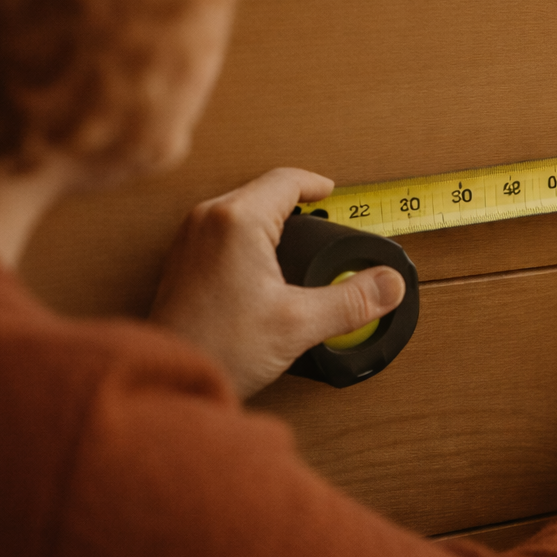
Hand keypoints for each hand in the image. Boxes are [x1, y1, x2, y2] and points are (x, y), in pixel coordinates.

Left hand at [150, 168, 404, 398]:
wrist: (168, 375)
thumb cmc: (217, 348)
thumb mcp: (300, 323)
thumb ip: (352, 301)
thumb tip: (388, 285)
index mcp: (237, 220)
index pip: (287, 180)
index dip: (318, 185)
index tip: (334, 193)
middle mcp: (208, 219)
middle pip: (265, 192)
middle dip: (300, 205)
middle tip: (326, 223)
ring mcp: (191, 238)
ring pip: (244, 209)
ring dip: (275, 221)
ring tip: (301, 245)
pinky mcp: (184, 260)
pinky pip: (225, 229)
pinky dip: (253, 237)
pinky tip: (268, 268)